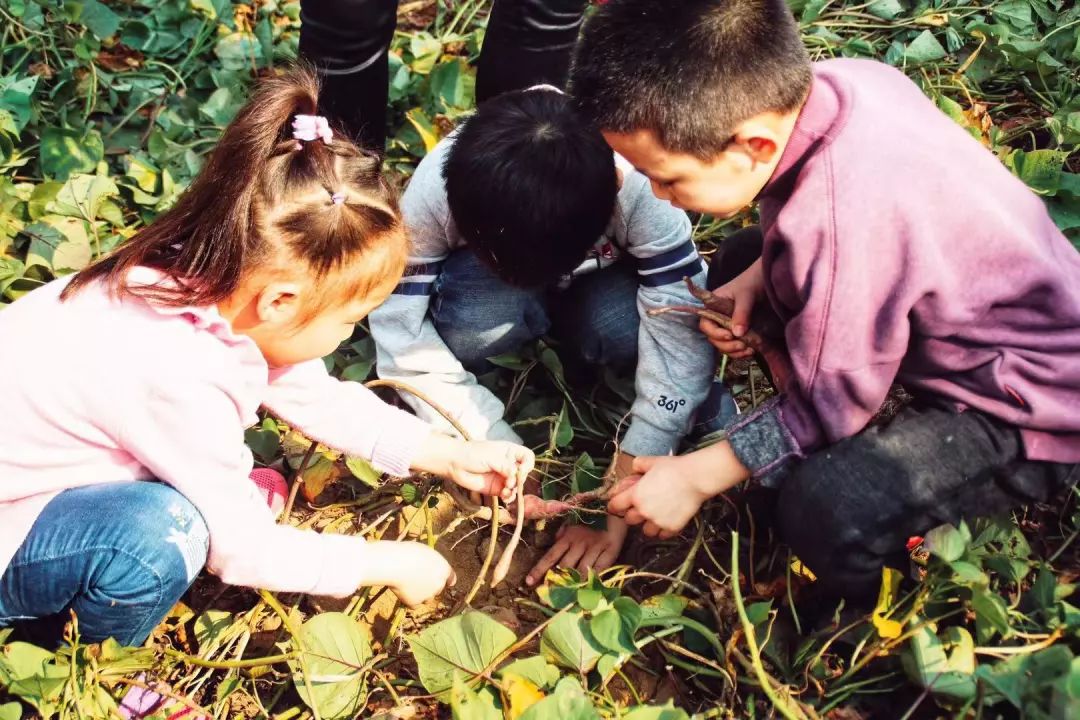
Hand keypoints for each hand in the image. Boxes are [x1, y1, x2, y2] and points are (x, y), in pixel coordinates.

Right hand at [376, 541, 455, 606]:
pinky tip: (401, 591)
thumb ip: (430, 563)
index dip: (447, 580)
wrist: (396, 564)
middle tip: (416, 579)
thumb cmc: (408, 553)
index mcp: (444, 569)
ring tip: (407, 584)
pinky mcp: (416, 603)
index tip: (446, 583)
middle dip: (430, 587)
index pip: (451, 578)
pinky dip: (408, 600)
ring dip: (420, 595)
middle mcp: (439, 584)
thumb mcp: (424, 552)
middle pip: (437, 589)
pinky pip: (413, 604)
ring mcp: (428, 595)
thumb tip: (427, 567)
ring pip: (426, 599)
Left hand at [448, 440, 533, 500]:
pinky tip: (504, 496)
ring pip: (517, 486)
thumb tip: (517, 474)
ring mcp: (503, 477)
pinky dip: (508, 497)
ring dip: (514, 490)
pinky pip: (508, 494)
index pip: (527, 457)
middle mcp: (508, 464)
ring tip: (505, 490)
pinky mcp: (496, 488)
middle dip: (519, 479)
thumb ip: (505, 466)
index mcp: (510, 452)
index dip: (528, 465)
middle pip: (524, 473)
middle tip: (509, 482)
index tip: (520, 470)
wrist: (454, 464)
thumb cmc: (472, 454)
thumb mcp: (491, 457)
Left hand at [523, 450, 633, 585]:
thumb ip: (563, 534)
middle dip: (556, 582)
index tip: (529, 582)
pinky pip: (600, 569)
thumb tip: (554, 542)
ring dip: (574, 585)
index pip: (550, 556)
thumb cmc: (593, 517)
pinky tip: (589, 589)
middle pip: (564, 567)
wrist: (616, 507)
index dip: (539, 570)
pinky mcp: (610, 550)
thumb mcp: (574, 523)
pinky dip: (594, 580)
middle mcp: (579, 543)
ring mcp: (595, 547)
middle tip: (550, 595)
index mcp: (567, 536)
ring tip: (568, 597)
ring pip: (581, 571)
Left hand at [608, 447, 745, 536]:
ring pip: (646, 531)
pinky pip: (662, 536)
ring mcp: (658, 522)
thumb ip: (637, 465)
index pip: (615, 506)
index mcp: (635, 495)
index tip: (618, 505)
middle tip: (641, 507)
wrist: (695, 478)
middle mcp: (643, 511)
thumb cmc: (673, 468)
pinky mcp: (672, 528)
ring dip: (648, 525)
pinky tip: (668, 520)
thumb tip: (634, 470)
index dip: (614, 505)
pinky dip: (663, 530)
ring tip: (656, 515)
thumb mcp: (651, 462)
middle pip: (629, 521)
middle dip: (633, 514)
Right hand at [700, 258, 763, 358]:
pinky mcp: (739, 333)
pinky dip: (741, 353)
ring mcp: (728, 326)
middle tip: (741, 345)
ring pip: (723, 345)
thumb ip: (741, 313)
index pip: (706, 323)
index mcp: (713, 306)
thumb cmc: (753, 282)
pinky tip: (752, 351)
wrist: (768, 280)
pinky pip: (734, 347)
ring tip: (749, 350)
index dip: (714, 333)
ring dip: (734, 352)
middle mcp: (718, 317)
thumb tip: (737, 334)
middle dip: (726, 345)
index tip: (728, 336)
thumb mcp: (746, 295)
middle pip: (713, 338)